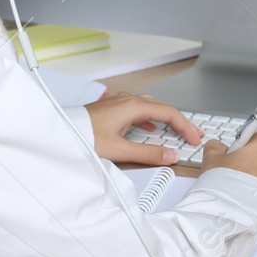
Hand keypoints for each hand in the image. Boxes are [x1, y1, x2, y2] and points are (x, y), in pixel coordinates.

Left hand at [83, 92, 203, 165]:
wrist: (61, 132)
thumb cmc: (84, 137)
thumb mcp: (119, 150)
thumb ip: (147, 153)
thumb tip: (170, 156)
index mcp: (133, 106)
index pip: (169, 113)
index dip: (186, 126)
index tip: (195, 138)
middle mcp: (128, 100)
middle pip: (163, 107)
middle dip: (180, 121)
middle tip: (193, 134)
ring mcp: (120, 102)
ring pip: (152, 107)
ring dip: (167, 118)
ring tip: (177, 130)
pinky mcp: (113, 108)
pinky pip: (140, 109)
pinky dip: (152, 118)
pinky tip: (150, 126)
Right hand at [201, 132, 256, 191]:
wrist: (229, 213)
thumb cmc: (222, 183)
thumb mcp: (211, 156)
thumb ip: (217, 145)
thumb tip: (220, 147)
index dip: (245, 144)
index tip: (236, 152)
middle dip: (253, 160)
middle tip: (235, 170)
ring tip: (239, 186)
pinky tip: (245, 196)